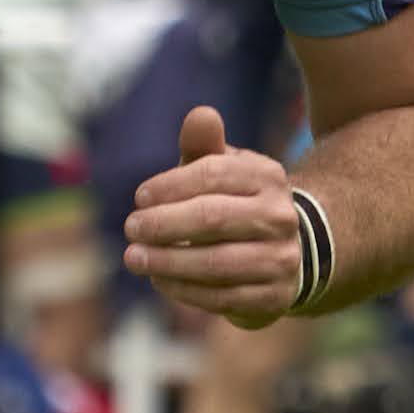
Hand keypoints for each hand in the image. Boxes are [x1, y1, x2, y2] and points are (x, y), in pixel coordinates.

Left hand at [124, 105, 309, 329]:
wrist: (283, 251)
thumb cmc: (234, 202)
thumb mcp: (222, 169)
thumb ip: (204, 145)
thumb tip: (200, 114)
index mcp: (267, 176)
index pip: (213, 174)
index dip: (170, 185)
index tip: (139, 198)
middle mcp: (281, 216)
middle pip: (212, 218)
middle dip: (162, 225)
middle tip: (130, 228)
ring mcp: (282, 259)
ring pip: (216, 263)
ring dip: (167, 262)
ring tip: (134, 258)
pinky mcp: (274, 297)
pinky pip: (222, 298)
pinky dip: (184, 290)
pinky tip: (159, 280)